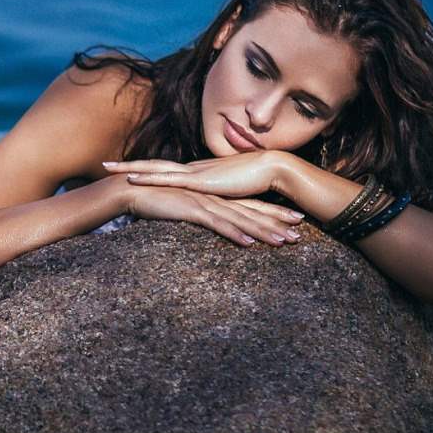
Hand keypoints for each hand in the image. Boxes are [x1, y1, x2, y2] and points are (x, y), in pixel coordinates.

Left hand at [102, 150, 284, 197]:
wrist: (272, 169)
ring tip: (108, 169)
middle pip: (153, 165)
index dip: (144, 169)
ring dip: (131, 169)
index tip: (124, 170)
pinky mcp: (200, 181)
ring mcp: (194, 173)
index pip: (164, 169)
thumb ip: (215, 199)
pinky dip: (150, 178)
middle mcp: (191, 169)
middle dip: (128, 166)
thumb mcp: (229, 193)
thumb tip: (206, 207)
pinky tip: (133, 179)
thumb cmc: (255, 182)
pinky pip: (169, 179)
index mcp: (196, 172)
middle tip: (104, 166)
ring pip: (155, 169)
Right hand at [122, 183, 304, 247]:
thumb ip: (200, 211)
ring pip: (240, 219)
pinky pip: (218, 224)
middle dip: (277, 224)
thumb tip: (212, 219)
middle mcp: (215, 199)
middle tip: (299, 234)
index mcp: (215, 198)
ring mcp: (205, 203)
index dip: (272, 214)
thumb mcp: (184, 206)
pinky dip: (234, 233)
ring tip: (283, 241)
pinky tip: (249, 243)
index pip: (249, 207)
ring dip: (263, 231)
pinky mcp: (192, 210)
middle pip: (251, 213)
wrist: (133, 189)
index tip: (293, 221)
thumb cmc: (156, 199)